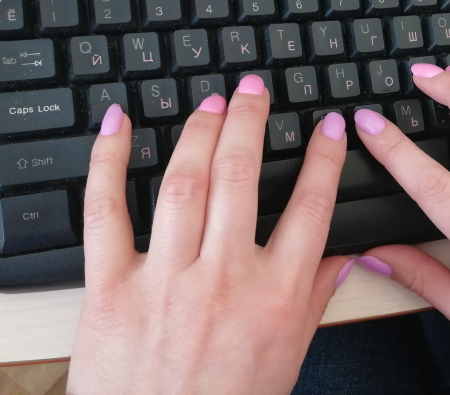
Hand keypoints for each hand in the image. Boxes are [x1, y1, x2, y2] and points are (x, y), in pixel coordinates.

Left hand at [67, 76, 350, 394]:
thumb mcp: (288, 359)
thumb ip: (315, 301)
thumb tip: (343, 257)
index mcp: (274, 298)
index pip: (311, 209)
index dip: (324, 158)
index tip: (329, 127)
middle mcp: (223, 279)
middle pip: (242, 177)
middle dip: (251, 122)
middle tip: (255, 90)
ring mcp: (165, 280)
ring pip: (185, 183)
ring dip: (200, 132)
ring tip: (212, 104)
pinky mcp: (110, 288)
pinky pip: (107, 212)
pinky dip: (109, 162)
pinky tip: (119, 125)